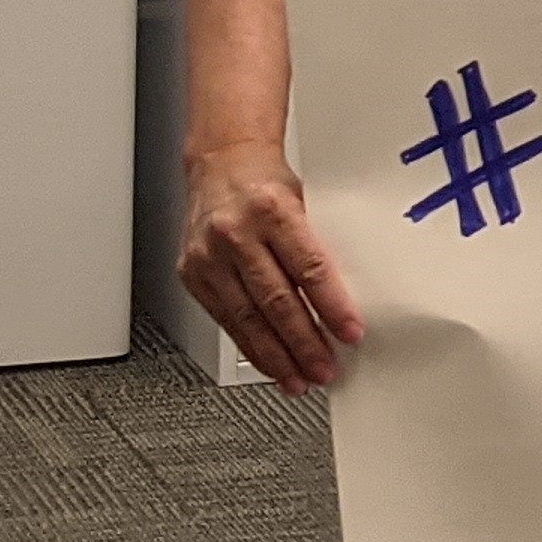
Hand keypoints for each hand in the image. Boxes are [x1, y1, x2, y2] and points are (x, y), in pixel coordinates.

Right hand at [178, 138, 363, 394]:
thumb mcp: (305, 201)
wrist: (221, 162)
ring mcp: (208, 256)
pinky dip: (249, 345)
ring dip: (276, 356)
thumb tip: (347, 299)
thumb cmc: (267, 182)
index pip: (308, 267)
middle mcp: (235, 233)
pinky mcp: (191, 274)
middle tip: (325, 368)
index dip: (331, 306)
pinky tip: (269, 362)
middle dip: (303, 342)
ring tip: (299, 378)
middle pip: (276, 300)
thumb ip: (318, 245)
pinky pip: (225, 319)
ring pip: (246, 318)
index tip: (350, 332)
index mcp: (272, 209)